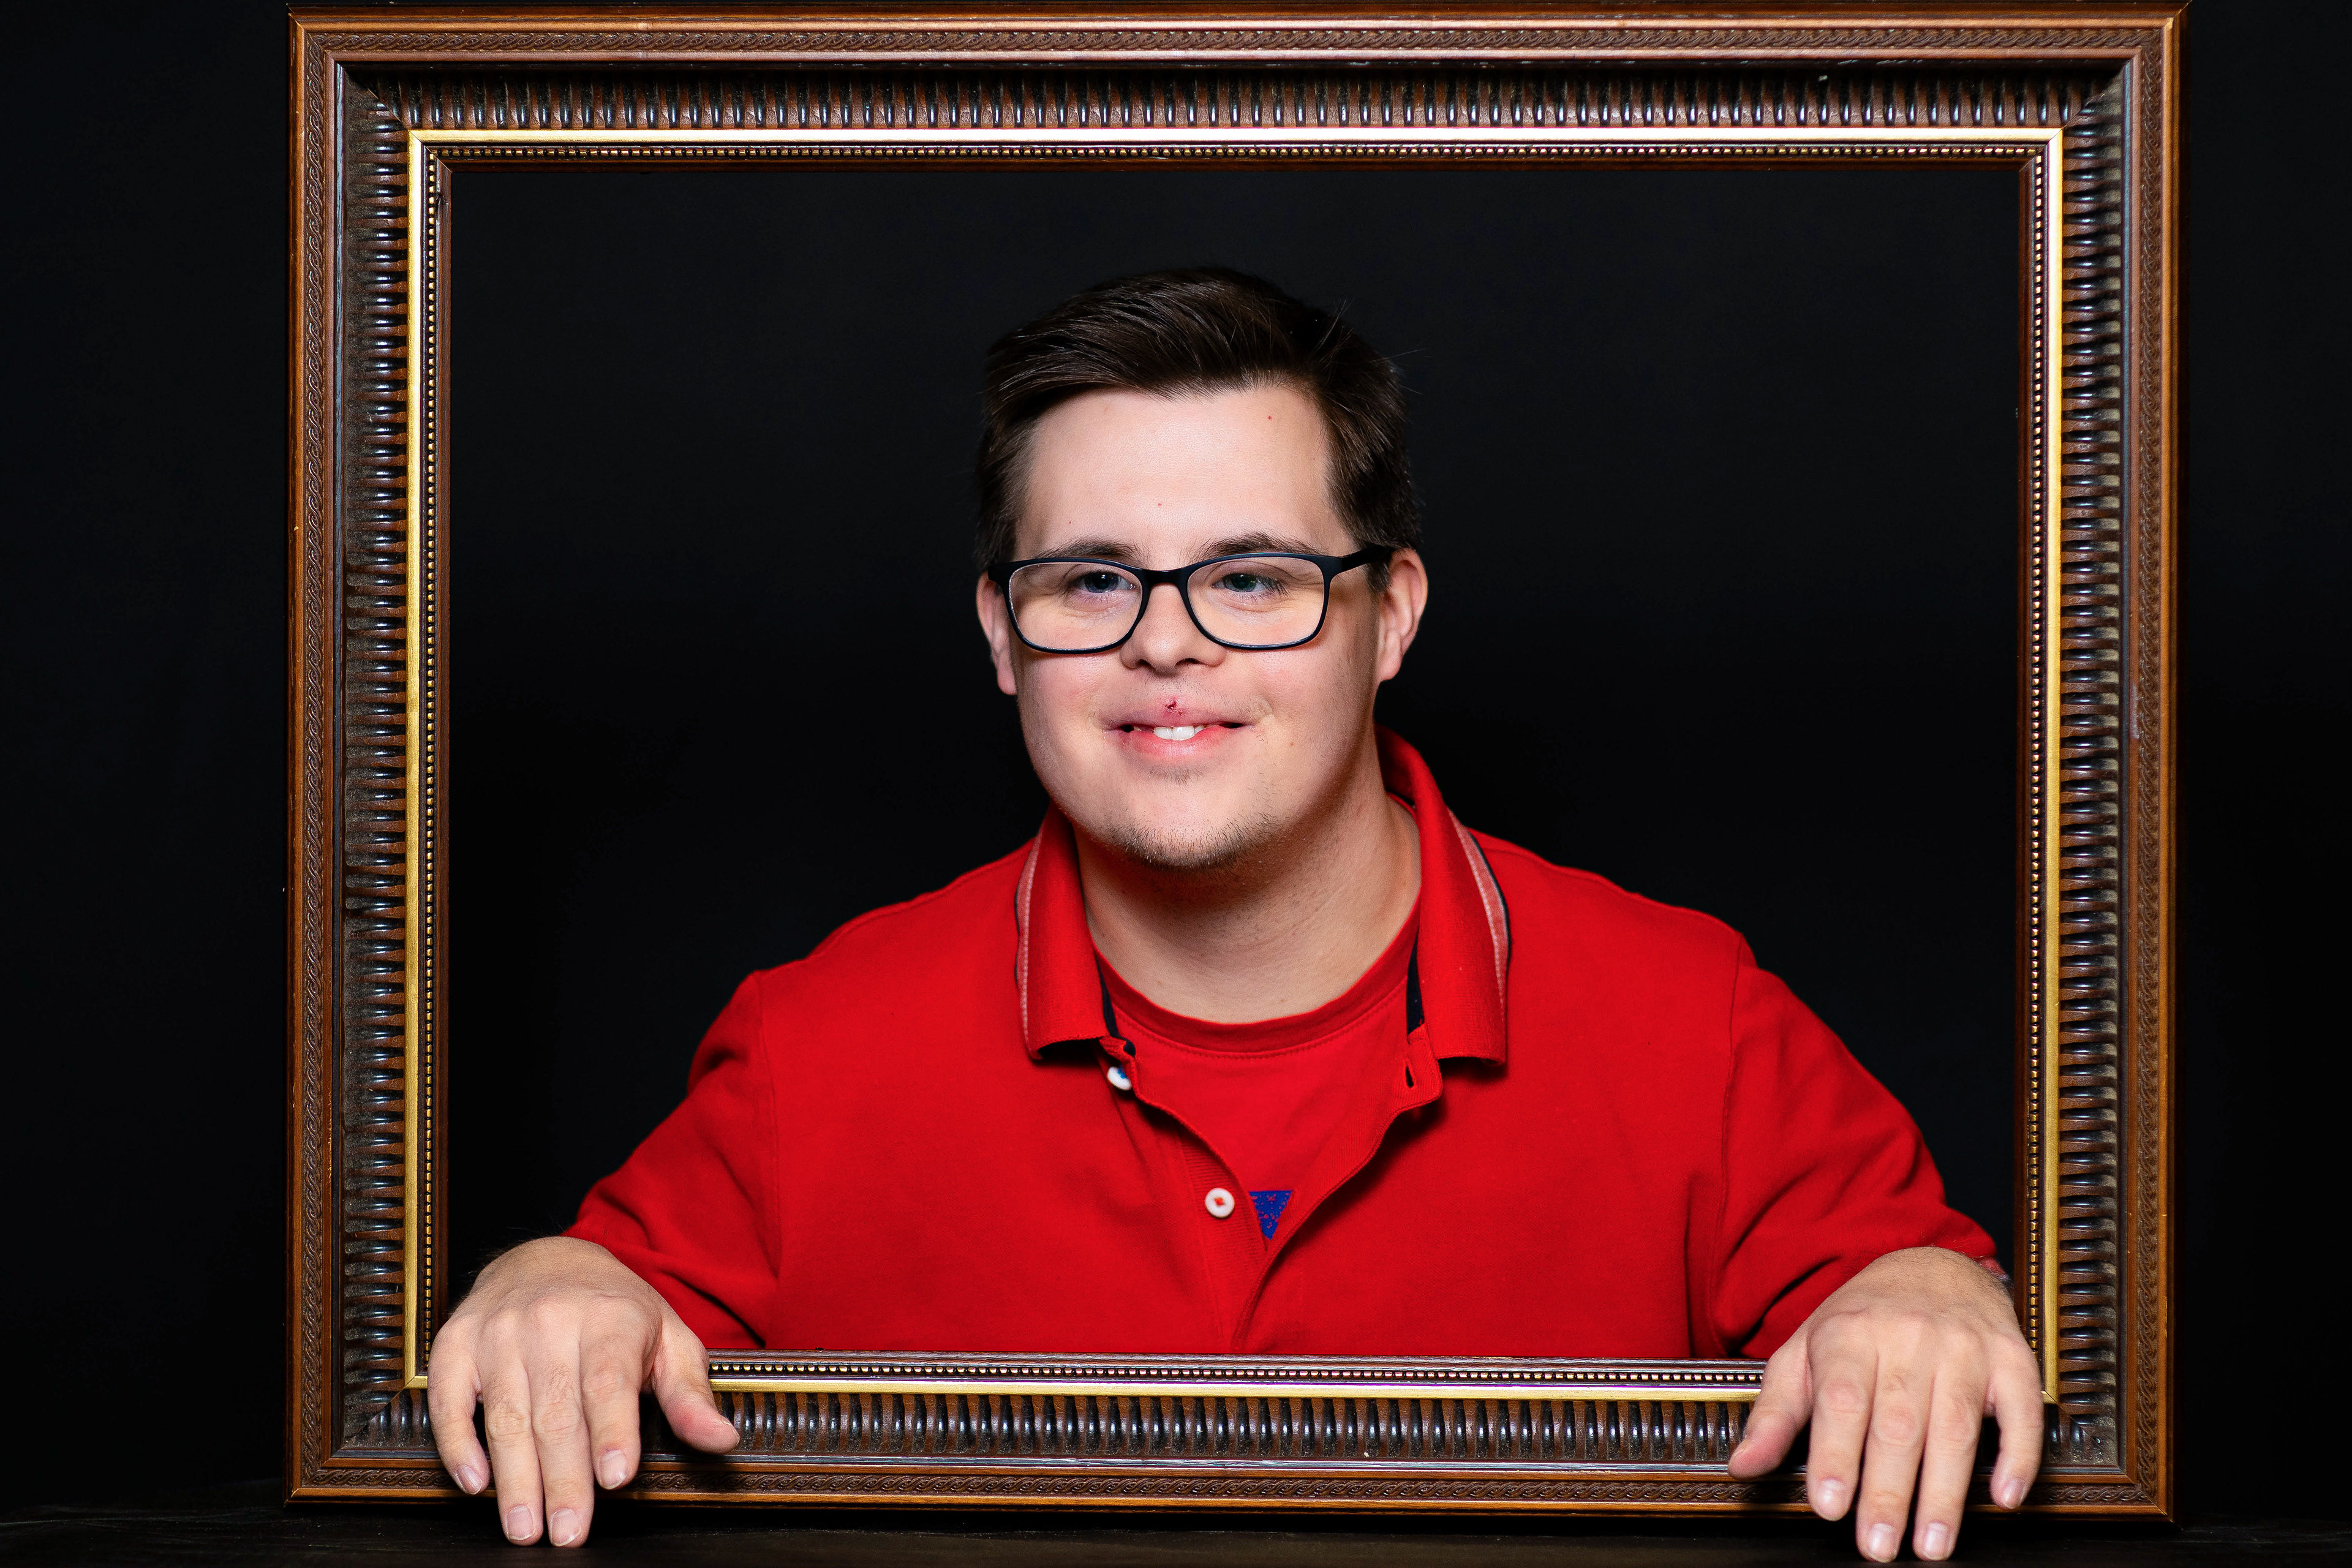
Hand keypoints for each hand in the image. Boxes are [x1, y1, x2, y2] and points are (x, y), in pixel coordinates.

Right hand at [426, 1236, 740, 1545]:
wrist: (545, 1259)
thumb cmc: (615, 1311)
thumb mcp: (667, 1339)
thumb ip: (690, 1395)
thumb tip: (721, 1440)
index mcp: (611, 1317)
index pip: (609, 1381)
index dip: (611, 1431)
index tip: (614, 1479)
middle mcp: (550, 1320)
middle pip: (557, 1411)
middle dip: (563, 1479)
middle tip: (569, 1533)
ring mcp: (498, 1331)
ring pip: (506, 1415)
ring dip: (515, 1479)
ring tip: (525, 1528)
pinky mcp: (456, 1343)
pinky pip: (450, 1400)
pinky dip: (459, 1444)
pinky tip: (476, 1483)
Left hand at [1726, 1246, 2043, 1561]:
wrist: (1933, 1266)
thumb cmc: (1861, 1321)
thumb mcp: (1804, 1353)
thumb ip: (1775, 1413)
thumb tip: (1744, 1467)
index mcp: (1849, 1333)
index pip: (1841, 1399)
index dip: (1836, 1455)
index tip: (1831, 1507)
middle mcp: (1908, 1336)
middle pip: (1898, 1424)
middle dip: (1889, 1493)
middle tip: (1879, 1546)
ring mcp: (1964, 1346)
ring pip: (1956, 1426)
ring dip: (1945, 1493)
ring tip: (1932, 1544)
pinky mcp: (2011, 1358)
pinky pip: (2020, 1410)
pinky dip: (2016, 1456)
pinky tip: (2004, 1497)